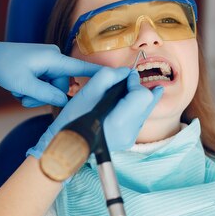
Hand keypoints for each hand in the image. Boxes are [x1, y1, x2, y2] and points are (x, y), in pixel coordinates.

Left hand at [0, 41, 100, 106]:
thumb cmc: (4, 67)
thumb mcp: (25, 85)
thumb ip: (47, 94)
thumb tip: (64, 101)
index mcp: (53, 59)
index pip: (81, 69)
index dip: (99, 75)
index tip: (118, 77)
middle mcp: (53, 60)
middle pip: (61, 88)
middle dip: (43, 96)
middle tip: (24, 96)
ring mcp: (47, 65)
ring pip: (50, 90)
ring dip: (35, 96)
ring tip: (19, 91)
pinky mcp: (41, 70)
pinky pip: (43, 87)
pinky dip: (31, 92)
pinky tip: (19, 89)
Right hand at [27, 67, 163, 158]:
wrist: (67, 143)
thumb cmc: (73, 118)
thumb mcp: (87, 92)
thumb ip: (108, 76)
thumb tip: (126, 72)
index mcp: (119, 122)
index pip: (142, 96)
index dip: (135, 82)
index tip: (125, 76)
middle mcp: (128, 133)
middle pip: (147, 103)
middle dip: (138, 88)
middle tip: (129, 79)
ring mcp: (130, 139)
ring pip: (145, 110)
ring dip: (138, 97)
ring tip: (136, 85)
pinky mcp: (128, 141)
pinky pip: (138, 119)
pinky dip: (135, 107)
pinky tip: (131, 99)